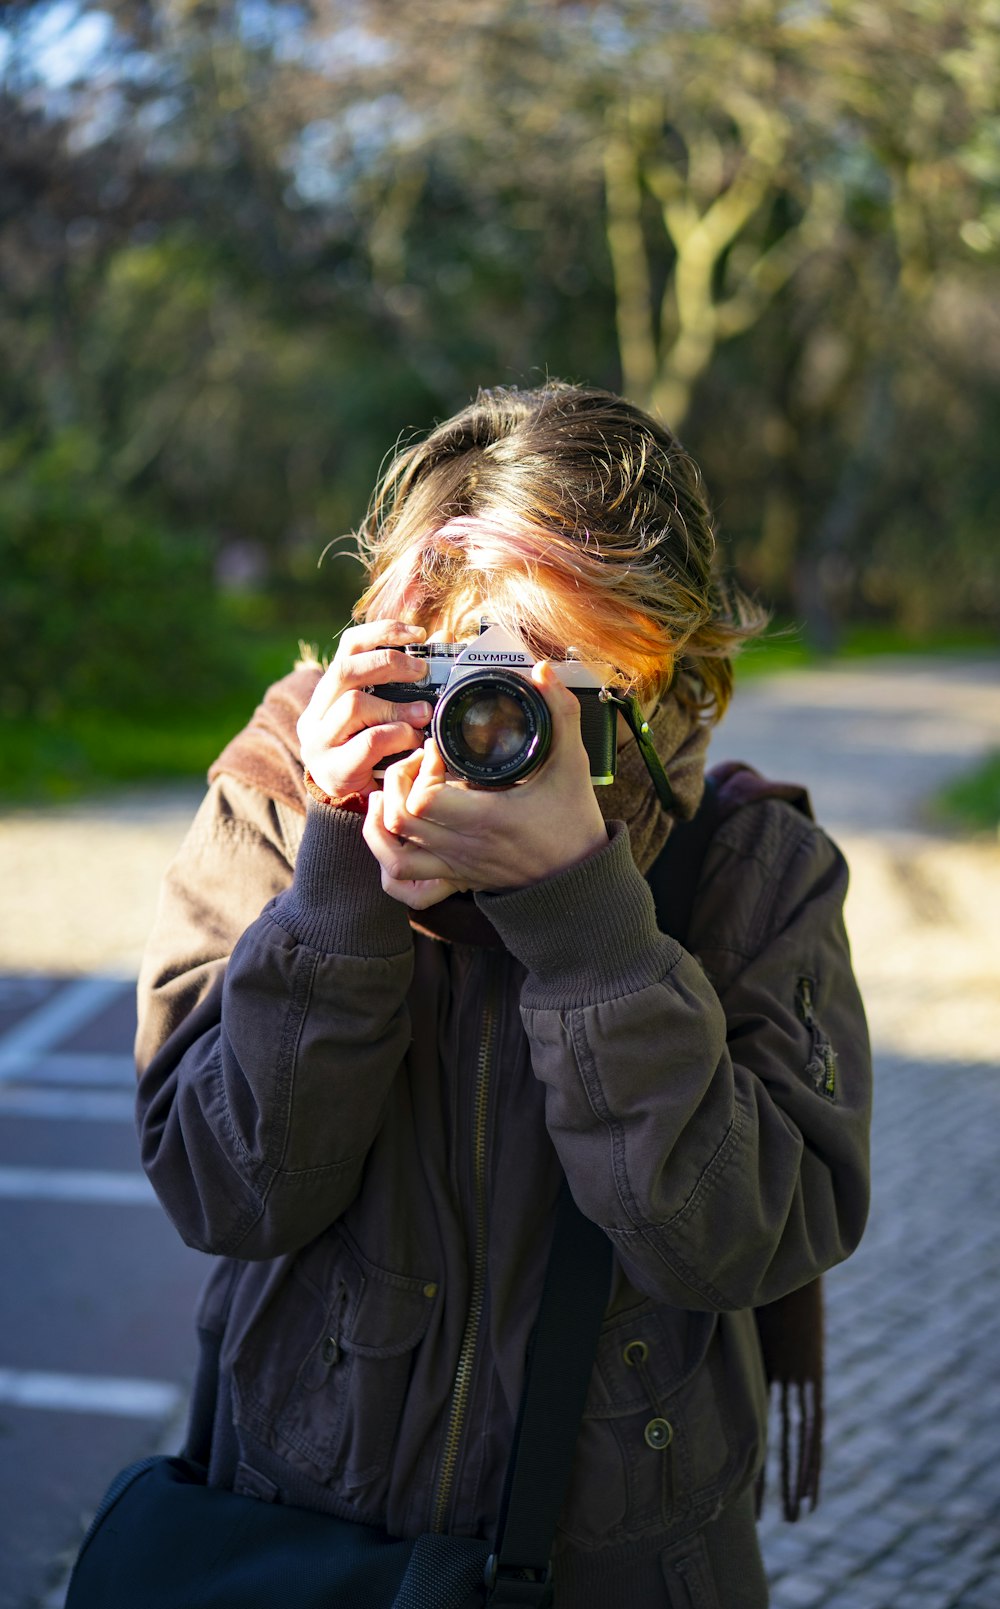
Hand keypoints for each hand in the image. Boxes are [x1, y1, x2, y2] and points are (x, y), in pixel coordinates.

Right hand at [296, 620, 432, 806]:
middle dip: (388, 664)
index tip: (417, 634)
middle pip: (345, 670)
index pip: (348, 647)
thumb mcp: (389, 714)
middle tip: (422, 672)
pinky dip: (396, 736)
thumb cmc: (378, 757)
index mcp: (329, 694)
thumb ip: (408, 681)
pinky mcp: (332, 770)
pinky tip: (412, 741)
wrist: (356, 809)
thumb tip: (441, 638)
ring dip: (396, 706)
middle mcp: (316, 714)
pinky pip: (368, 742)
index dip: (382, 633)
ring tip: (423, 715)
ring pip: (354, 704)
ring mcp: (319, 743)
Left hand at [362, 661, 607, 898]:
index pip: (424, 800)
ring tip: (400, 787)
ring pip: (392, 850)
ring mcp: (455, 866)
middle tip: (418, 762)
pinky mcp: (454, 877)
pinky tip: (393, 822)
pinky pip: (401, 875)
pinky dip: (385, 849)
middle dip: (398, 782)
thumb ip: (560, 713)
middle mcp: (464, 847)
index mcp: (487, 819)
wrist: (578, 877)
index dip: (421, 769)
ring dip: (385, 814)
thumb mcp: (572, 762)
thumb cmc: (573, 820)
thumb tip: (543, 671)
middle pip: (399, 819)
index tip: (438, 750)